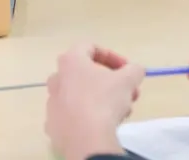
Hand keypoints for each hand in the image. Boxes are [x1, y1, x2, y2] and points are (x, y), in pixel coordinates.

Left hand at [45, 44, 144, 159]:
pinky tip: (102, 125)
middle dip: (111, 82)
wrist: (86, 139)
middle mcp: (57, 79)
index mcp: (70, 61)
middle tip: (128, 93)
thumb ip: (133, 70)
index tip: (127, 69)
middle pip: (86, 74)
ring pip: (81, 95)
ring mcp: (52, 103)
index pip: (90, 48)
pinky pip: (73, 115)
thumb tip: (136, 70)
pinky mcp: (53, 125)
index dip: (112, 56)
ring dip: (101, 99)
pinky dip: (88, 116)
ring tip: (121, 112)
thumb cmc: (104, 100)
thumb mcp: (128, 80)